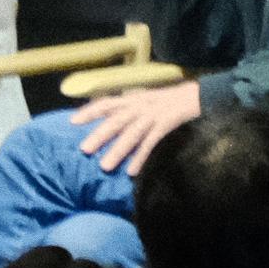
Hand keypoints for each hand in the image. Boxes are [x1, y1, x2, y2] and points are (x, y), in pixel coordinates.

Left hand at [69, 77, 210, 171]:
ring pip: (131, 134)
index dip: (89, 111)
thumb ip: (128, 109)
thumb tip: (109, 120)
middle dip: (99, 135)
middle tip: (84, 150)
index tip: (73, 122)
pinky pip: (150, 143)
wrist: (195, 96)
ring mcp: (152, 115)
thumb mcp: (145, 100)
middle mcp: (140, 105)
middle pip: (116, 121)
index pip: (106, 103)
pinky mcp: (165, 125)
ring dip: (117, 151)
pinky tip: (131, 171)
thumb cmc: (167, 100)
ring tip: (104, 166)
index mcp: (133, 99)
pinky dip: (140, 157)